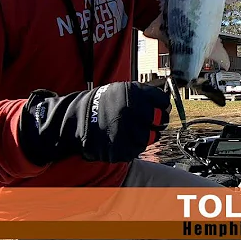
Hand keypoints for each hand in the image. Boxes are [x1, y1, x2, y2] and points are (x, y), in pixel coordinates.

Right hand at [18, 82, 170, 165]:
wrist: (75, 119)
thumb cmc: (101, 104)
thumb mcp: (122, 90)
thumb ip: (144, 96)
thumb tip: (165, 105)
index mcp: (134, 94)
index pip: (162, 102)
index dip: (162, 107)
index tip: (159, 109)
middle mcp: (132, 111)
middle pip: (159, 121)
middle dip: (156, 123)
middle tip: (151, 124)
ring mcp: (126, 130)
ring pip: (149, 137)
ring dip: (145, 136)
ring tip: (132, 131)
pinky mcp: (120, 147)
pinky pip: (137, 149)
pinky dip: (133, 146)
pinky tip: (124, 139)